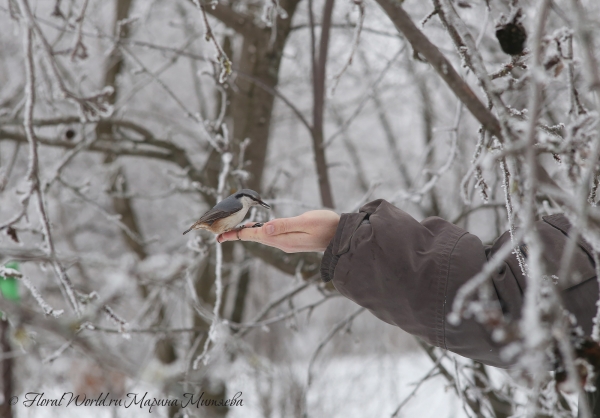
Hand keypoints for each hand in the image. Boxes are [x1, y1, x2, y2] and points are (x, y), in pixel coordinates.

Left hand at [217, 210, 339, 252]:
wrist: (341, 236)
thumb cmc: (327, 225)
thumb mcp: (305, 222)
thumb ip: (285, 225)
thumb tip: (264, 228)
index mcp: (283, 240)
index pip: (256, 236)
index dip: (238, 234)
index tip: (222, 236)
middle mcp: (283, 244)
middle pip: (256, 238)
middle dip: (239, 235)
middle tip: (220, 236)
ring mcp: (288, 244)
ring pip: (264, 238)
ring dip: (249, 234)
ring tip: (234, 232)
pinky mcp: (293, 241)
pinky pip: (271, 237)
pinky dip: (260, 233)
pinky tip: (257, 229)